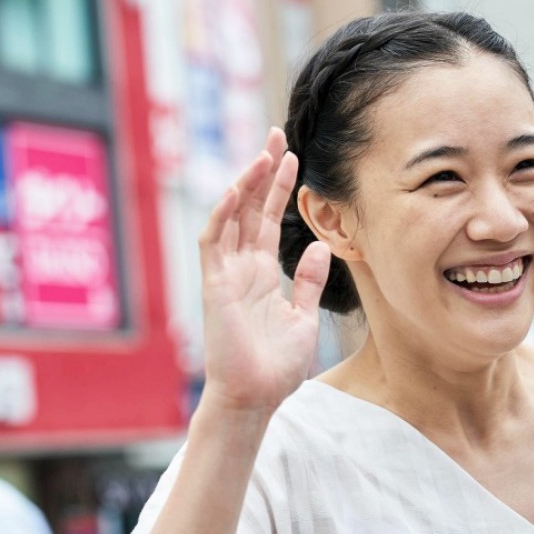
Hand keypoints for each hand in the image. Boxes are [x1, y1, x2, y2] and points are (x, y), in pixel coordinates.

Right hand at [197, 127, 331, 414]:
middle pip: (250, 208)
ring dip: (246, 184)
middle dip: (262, 171)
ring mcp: (226, 274)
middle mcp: (242, 267)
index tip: (293, 156)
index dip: (279, 187)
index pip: (268, 219)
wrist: (255, 398)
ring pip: (233, 217)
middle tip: (275, 135)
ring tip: (263, 153)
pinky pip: (214, 243)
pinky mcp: (215, 286)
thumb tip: (319, 247)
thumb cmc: (275, 366)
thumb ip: (308, 281)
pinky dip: (223, 215)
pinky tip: (237, 190)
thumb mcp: (302, 317)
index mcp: (261, 273)